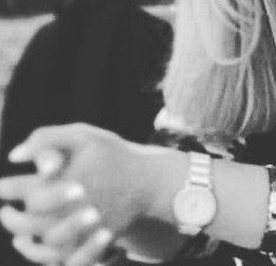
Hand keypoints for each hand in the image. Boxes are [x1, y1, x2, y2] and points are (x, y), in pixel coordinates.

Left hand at [0, 124, 151, 263]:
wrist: (148, 180)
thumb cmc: (113, 154)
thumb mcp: (84, 135)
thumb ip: (47, 138)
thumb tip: (13, 156)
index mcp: (66, 179)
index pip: (23, 189)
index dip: (6, 189)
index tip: (1, 187)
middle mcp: (71, 207)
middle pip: (27, 222)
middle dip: (10, 219)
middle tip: (5, 211)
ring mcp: (84, 228)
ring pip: (43, 243)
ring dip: (25, 239)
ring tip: (18, 232)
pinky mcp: (94, 242)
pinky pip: (66, 258)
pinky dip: (50, 258)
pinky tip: (41, 246)